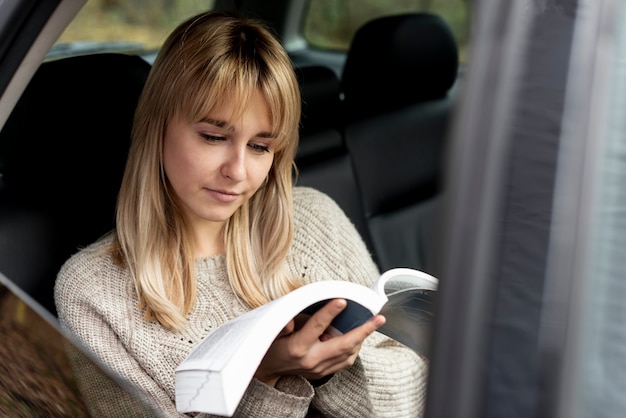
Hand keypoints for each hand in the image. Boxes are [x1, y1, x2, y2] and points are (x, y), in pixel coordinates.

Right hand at [254, 298, 385, 386]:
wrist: (268, 370)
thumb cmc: (271, 345)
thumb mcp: (272, 331)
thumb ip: (283, 323)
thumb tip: (291, 322)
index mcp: (297, 347)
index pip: (316, 326)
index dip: (329, 312)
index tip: (342, 300)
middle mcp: (311, 359)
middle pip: (343, 345)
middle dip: (363, 331)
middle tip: (378, 318)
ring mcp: (319, 368)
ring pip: (348, 354)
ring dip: (362, 338)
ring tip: (372, 324)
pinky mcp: (324, 373)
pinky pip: (345, 361)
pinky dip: (354, 347)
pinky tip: (358, 336)